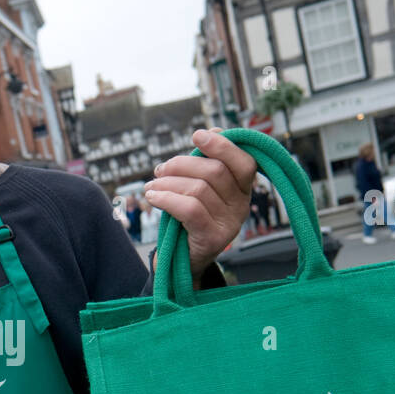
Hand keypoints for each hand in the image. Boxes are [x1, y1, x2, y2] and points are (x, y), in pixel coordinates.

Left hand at [143, 129, 255, 282]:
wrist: (182, 262)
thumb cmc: (188, 219)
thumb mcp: (198, 189)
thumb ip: (205, 164)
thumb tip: (211, 131)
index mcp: (242, 190)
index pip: (244, 162)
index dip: (222, 145)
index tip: (197, 136)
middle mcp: (241, 207)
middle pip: (215, 171)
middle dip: (181, 164)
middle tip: (160, 169)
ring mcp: (229, 224)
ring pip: (198, 189)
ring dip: (168, 183)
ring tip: (151, 187)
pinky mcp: (212, 238)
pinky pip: (189, 209)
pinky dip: (166, 198)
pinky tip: (152, 197)